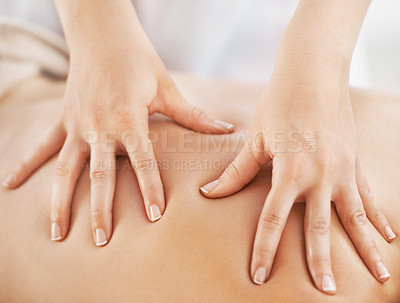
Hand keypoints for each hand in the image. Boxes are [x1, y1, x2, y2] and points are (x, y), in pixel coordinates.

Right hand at [3, 14, 233, 245]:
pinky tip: (10, 186)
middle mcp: (99, 126)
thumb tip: (226, 130)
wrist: (102, 34)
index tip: (154, 218)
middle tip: (102, 241)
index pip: (142, 162)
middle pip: (100, 175)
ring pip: (65, 170)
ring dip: (60, 202)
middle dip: (101, 210)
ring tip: (56, 234)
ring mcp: (76, 124)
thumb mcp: (166, 87)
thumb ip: (193, 115)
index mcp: (128, 118)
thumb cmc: (138, 60)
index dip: (150, 189)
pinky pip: (42, 147)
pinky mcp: (63, 119)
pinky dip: (26, 165)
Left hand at [200, 79, 394, 293]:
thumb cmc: (280, 104)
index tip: (259, 276)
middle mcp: (319, 176)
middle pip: (319, 228)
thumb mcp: (256, 139)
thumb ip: (236, 171)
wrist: (313, 74)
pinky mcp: (355, 163)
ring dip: (366, 249)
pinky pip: (369, 197)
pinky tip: (389, 238)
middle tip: (325, 293)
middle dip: (320, 263)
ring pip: (355, 218)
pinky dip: (379, 219)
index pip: (272, 220)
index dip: (264, 250)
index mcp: (289, 171)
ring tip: (379, 277)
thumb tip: (209, 192)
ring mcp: (342, 171)